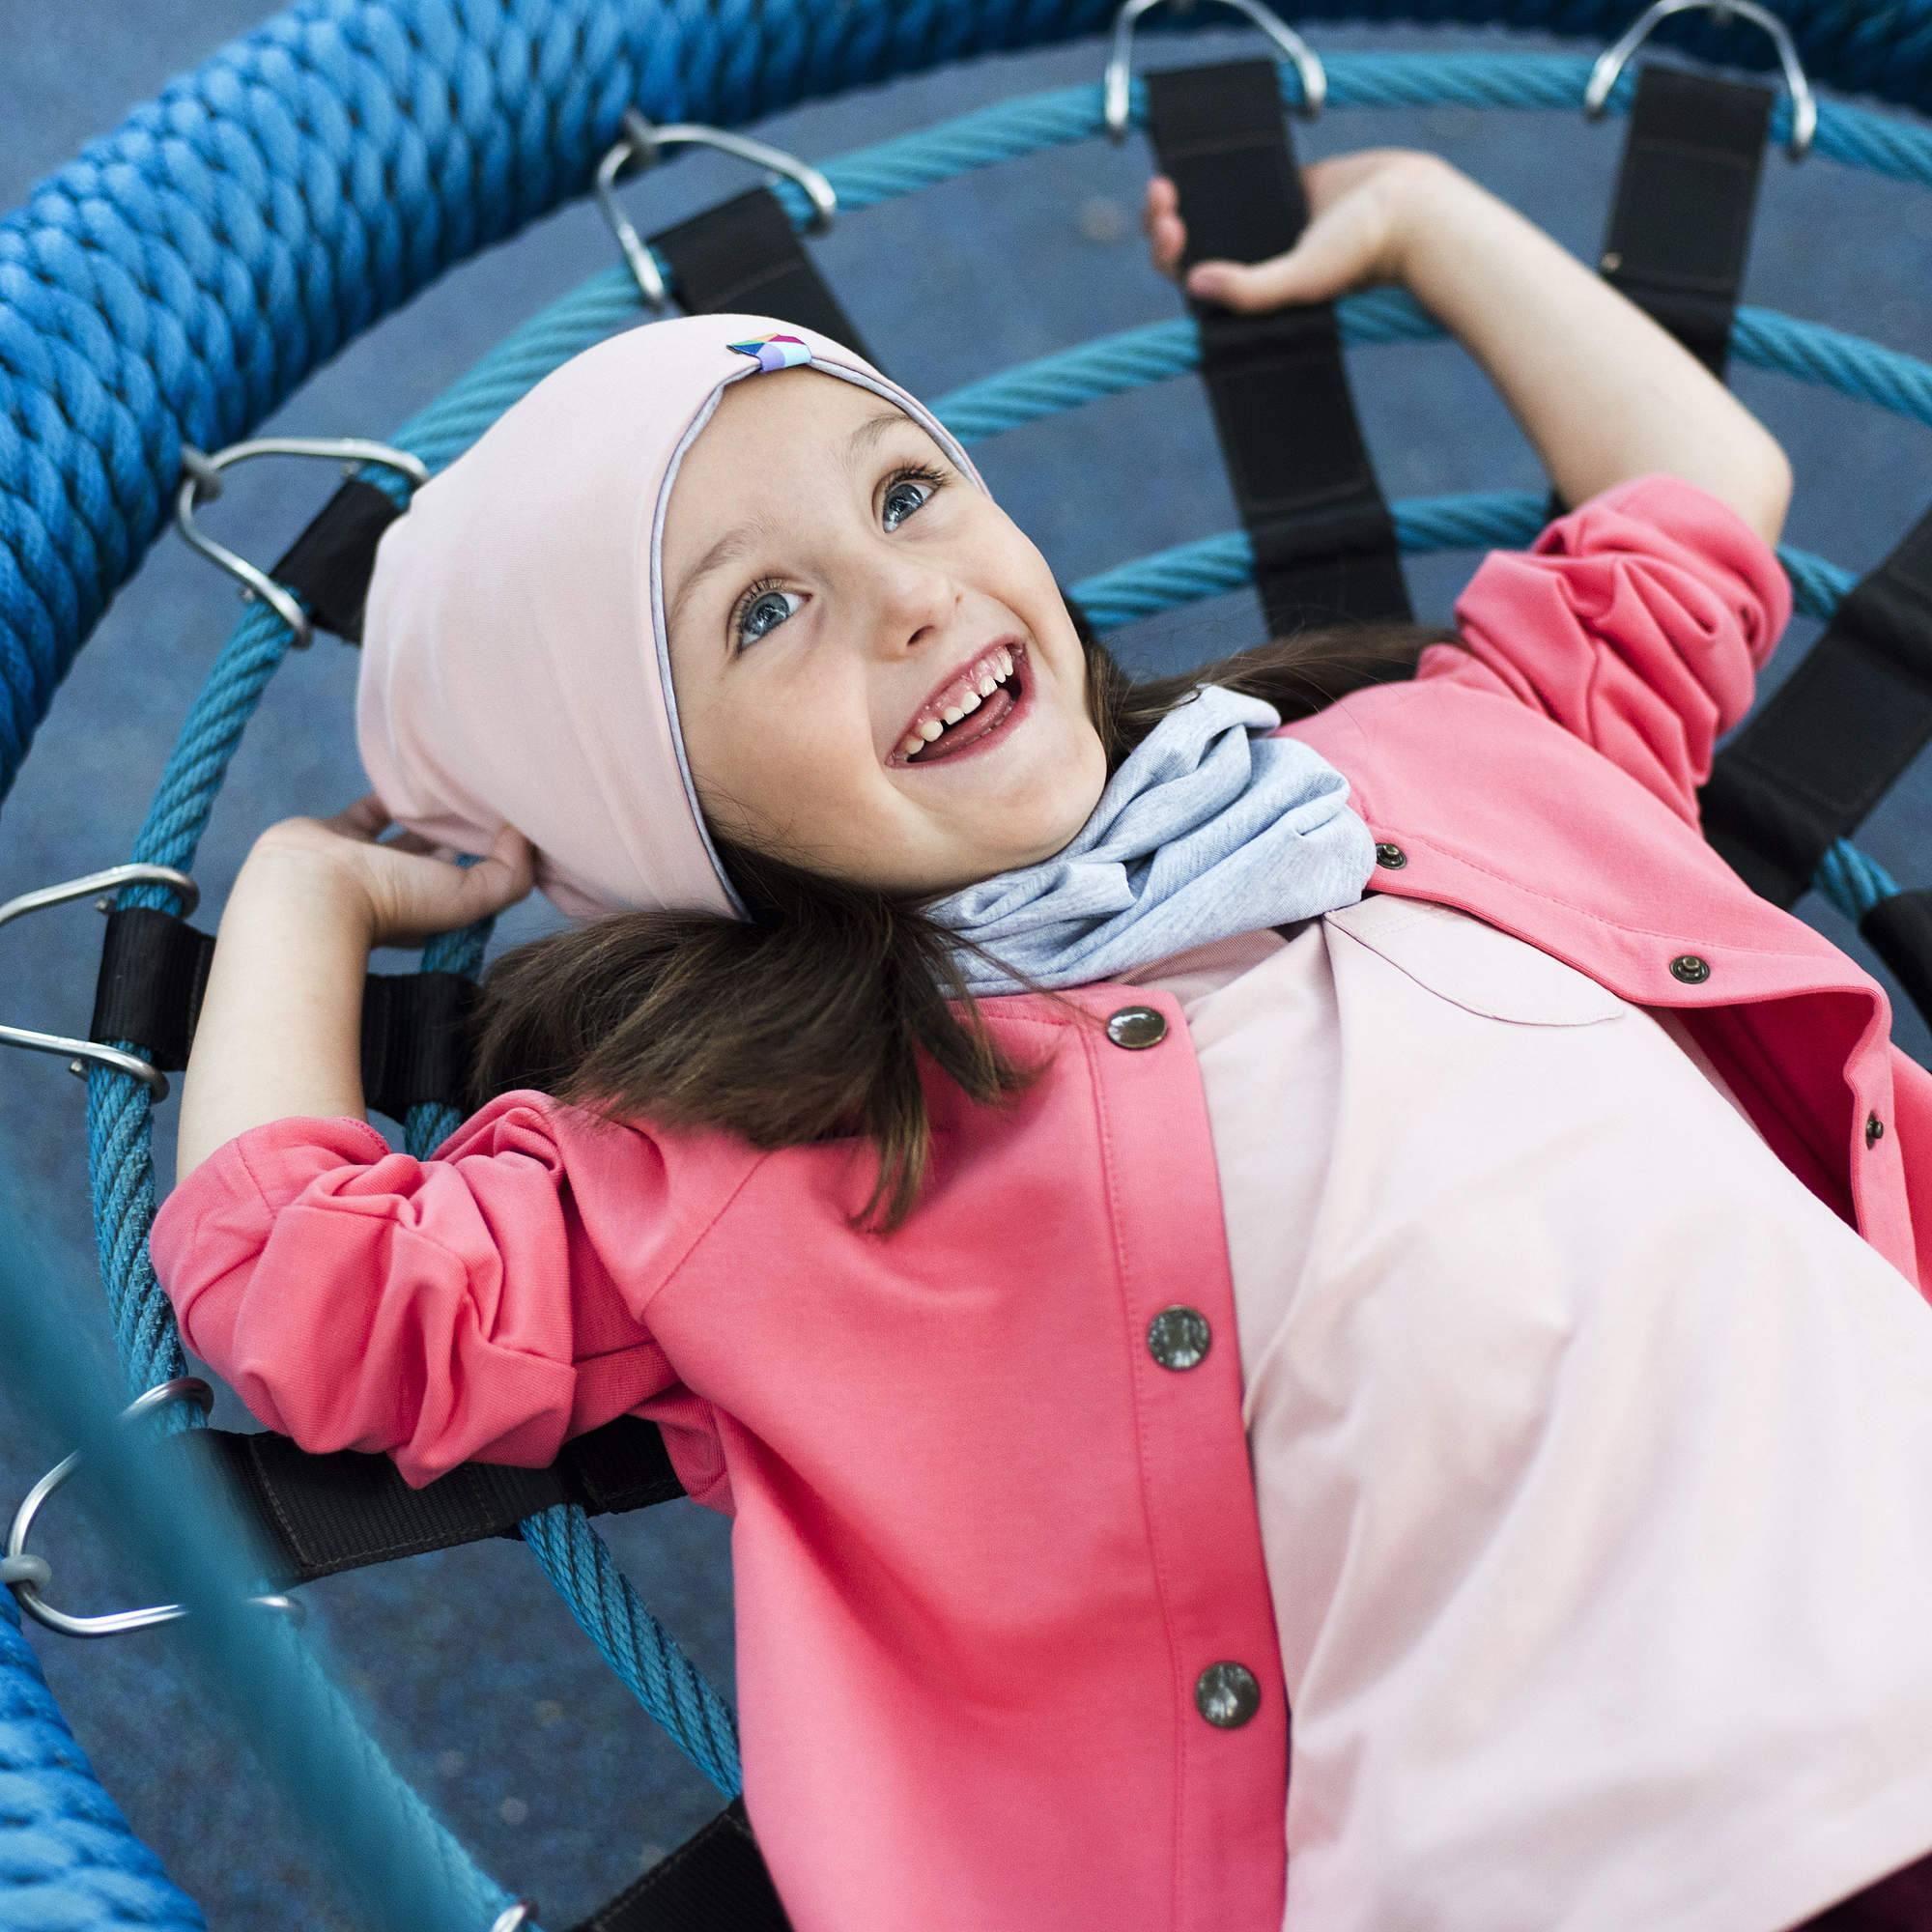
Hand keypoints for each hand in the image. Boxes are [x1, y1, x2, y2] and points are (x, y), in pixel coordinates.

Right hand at [251, 793, 535, 948]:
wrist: (311, 891)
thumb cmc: (392, 900)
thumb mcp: (468, 898)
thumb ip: (509, 874)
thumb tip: (525, 836)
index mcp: (434, 909)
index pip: (476, 882)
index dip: (499, 857)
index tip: (519, 824)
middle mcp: (403, 888)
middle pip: (445, 855)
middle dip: (468, 830)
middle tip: (493, 794)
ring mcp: (368, 863)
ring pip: (408, 831)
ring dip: (430, 811)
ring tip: (457, 781)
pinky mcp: (338, 835)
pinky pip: (370, 810)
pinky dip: (388, 794)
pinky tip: (412, 775)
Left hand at [1142, 147, 1449, 311]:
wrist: (1410, 208)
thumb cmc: (1362, 254)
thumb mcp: (1302, 277)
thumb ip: (1252, 289)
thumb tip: (1194, 282)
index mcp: (1251, 293)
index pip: (1193, 280)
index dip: (1168, 254)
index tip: (1170, 226)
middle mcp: (1253, 261)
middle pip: (1192, 245)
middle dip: (1163, 222)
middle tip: (1161, 191)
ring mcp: (1264, 225)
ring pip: (1207, 213)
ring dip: (1182, 196)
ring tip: (1168, 180)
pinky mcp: (1279, 189)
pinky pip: (1235, 181)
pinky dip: (1213, 171)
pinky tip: (1196, 158)